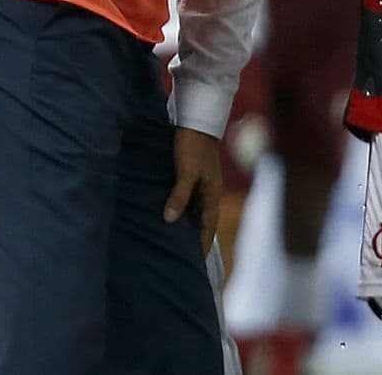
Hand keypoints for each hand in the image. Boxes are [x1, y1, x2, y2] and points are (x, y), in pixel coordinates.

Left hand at [164, 126, 222, 251]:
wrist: (196, 120)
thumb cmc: (193, 146)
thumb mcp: (186, 172)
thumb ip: (179, 196)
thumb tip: (170, 220)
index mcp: (212, 193)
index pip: (208, 225)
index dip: (203, 242)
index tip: (197, 260)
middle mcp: (208, 191)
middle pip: (201, 218)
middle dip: (194, 235)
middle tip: (182, 253)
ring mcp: (201, 182)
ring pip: (193, 207)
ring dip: (185, 220)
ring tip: (172, 236)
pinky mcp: (191, 173)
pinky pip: (187, 196)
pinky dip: (180, 206)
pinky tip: (169, 210)